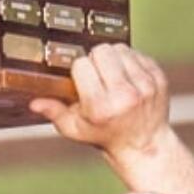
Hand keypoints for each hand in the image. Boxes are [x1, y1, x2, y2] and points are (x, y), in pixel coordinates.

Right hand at [31, 46, 174, 166]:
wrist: (144, 144)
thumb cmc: (105, 136)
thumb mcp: (75, 130)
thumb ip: (54, 113)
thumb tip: (35, 103)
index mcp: (101, 108)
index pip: (81, 65)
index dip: (79, 70)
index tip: (82, 81)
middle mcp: (125, 96)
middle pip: (101, 51)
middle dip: (95, 60)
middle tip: (97, 75)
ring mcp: (145, 86)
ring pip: (120, 49)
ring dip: (113, 58)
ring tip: (112, 76)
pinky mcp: (158, 78)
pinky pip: (137, 53)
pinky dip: (130, 61)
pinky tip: (127, 77)